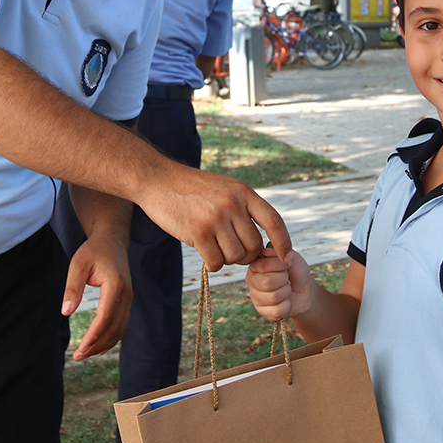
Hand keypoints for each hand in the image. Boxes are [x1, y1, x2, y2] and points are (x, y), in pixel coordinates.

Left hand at [62, 233, 130, 360]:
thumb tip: (65, 313)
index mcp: (115, 286)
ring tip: (85, 353)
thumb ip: (72, 288)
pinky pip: (122, 324)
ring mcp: (129, 298)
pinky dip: (112, 338)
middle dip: (96, 345)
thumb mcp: (77, 265)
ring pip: (120, 329)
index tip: (80, 348)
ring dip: (104, 344)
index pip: (105, 317)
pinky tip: (99, 346)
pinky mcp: (127, 301)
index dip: (94, 335)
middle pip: (114, 328)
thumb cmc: (92, 251)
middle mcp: (126, 294)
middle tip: (78, 356)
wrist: (111, 241)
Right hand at [139, 165, 292, 269]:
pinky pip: (216, 262)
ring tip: (214, 246)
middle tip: (230, 249)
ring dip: (226, 258)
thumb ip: (244, 209)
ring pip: (235, 257)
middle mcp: (233, 204)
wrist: (158, 180)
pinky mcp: (198, 232)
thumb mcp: (225, 188)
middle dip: (245, 255)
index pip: (274, 222)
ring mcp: (216, 218)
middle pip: (254, 246)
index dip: (284, 243)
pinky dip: (211, 263)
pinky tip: (203, 251)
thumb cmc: (192, 189)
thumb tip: (263, 244)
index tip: (285, 259)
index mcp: (244, 192)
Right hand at [247, 248, 313, 321]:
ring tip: (286, 289)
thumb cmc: (295, 271)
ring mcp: (255, 296)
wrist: (305, 290)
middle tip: (286, 279)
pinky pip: (276, 310)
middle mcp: (251, 280)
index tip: (286, 265)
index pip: (263, 265)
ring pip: (273, 297)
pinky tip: (285, 301)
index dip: (280, 266)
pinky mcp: (262, 311)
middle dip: (284, 280)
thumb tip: (266, 251)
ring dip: (286, 292)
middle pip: (267, 283)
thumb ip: (278, 251)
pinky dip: (286, 306)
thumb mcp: (291, 257)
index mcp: (255, 264)